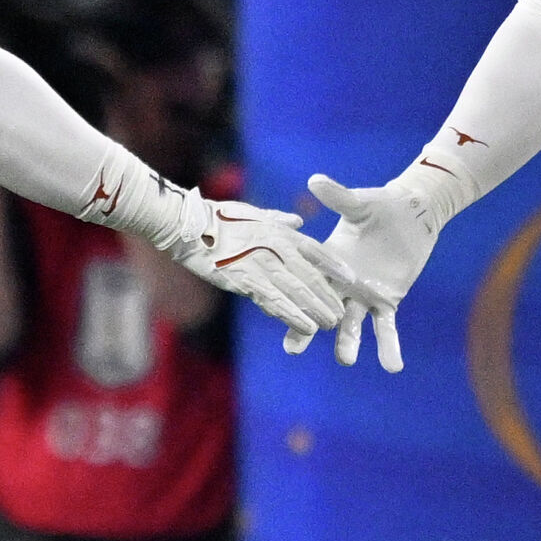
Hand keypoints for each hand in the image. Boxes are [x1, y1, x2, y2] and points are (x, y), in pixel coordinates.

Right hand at [170, 199, 347, 339]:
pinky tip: (306, 328)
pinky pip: (275, 302)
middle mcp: (276, 248)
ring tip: (330, 325)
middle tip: (341, 314)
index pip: (316, 249)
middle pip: (311, 276)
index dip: (335, 266)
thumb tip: (298, 221)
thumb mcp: (254, 212)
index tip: (352, 279)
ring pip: (297, 291)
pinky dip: (292, 316)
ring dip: (316, 310)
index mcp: (280, 232)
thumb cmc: (218, 217)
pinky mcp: (246, 281)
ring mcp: (262, 265)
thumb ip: (279, 220)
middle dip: (328, 296)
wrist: (188, 225)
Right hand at [284, 170, 447, 370]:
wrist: (411, 216)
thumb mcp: (360, 203)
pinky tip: (392, 368)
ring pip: (351, 325)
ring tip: (345, 360)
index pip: (305, 280)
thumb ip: (339, 197)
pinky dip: (389, 347)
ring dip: (348, 343)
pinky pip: (386, 329)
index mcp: (328, 261)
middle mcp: (341, 284)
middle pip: (319, 309)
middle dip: (305, 328)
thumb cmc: (381, 205)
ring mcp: (363, 297)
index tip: (273, 308)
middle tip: (292, 348)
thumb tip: (316, 179)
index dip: (290, 294)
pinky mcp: (387, 302)